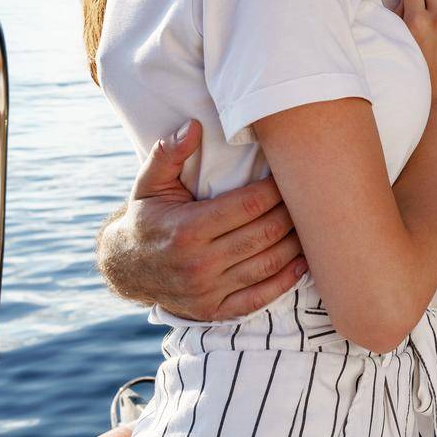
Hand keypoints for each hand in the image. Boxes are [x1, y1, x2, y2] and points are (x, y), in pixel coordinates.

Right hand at [96, 120, 306, 319]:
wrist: (125, 268)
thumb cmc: (147, 218)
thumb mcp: (149, 183)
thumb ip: (169, 153)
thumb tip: (193, 126)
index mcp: (187, 229)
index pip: (249, 205)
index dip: (276, 190)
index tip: (289, 176)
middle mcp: (199, 263)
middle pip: (265, 234)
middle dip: (293, 213)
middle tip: (307, 197)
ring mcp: (207, 291)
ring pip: (269, 264)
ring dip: (296, 244)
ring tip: (311, 224)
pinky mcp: (214, 310)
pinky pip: (260, 297)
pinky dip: (286, 280)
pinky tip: (302, 261)